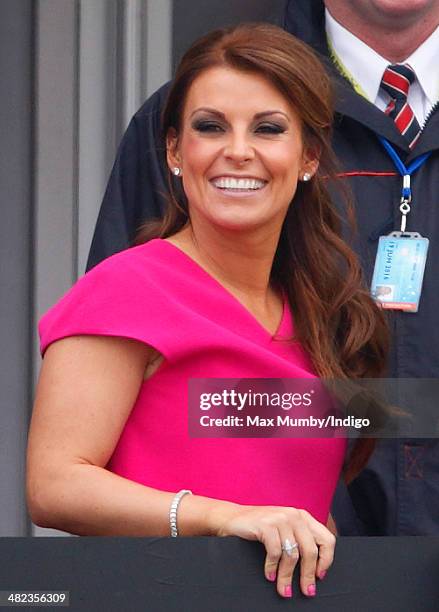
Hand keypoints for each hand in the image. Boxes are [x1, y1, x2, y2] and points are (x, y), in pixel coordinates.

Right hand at [212, 504, 334, 597]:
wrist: (232, 517)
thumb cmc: (260, 528)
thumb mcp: (285, 530)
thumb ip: (300, 540)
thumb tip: (316, 569)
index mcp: (303, 517)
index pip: (327, 539)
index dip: (326, 560)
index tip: (320, 576)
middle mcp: (294, 515)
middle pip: (310, 550)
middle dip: (308, 575)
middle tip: (306, 591)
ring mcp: (280, 518)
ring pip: (292, 555)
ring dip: (287, 577)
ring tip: (283, 589)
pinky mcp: (266, 524)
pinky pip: (275, 552)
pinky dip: (273, 568)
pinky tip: (269, 575)